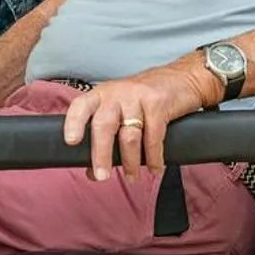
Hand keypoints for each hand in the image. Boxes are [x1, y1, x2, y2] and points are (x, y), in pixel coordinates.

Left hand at [61, 64, 212, 180]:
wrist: (184, 77)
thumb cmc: (146, 98)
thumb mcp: (122, 108)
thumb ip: (107, 135)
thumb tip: (91, 171)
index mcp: (102, 95)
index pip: (81, 106)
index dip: (73, 123)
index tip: (71, 142)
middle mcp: (117, 93)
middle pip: (104, 125)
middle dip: (101, 154)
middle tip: (102, 176)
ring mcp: (138, 98)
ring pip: (129, 136)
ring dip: (130, 162)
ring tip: (132, 177)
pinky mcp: (158, 104)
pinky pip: (153, 137)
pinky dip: (154, 157)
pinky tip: (154, 168)